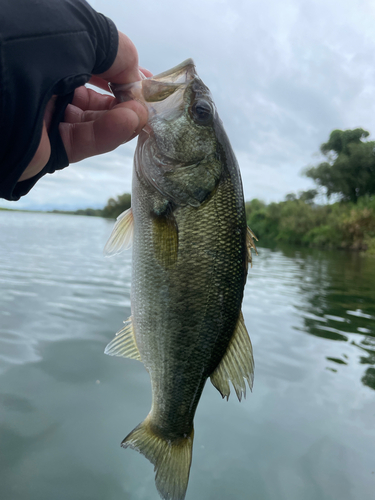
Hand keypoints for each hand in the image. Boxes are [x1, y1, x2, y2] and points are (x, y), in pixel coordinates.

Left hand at [19, 32, 150, 181]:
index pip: (90, 59)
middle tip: (147, 102)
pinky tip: (128, 124)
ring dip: (121, 116)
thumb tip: (136, 76)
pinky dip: (109, 133)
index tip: (146, 79)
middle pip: (94, 92)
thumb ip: (117, 51)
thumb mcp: (83, 35)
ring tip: (140, 116)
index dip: (120, 68)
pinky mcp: (48, 147)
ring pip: (93, 119)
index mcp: (47, 51)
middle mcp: (43, 81)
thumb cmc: (34, 50)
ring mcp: (45, 116)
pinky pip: (84, 139)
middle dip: (124, 96)